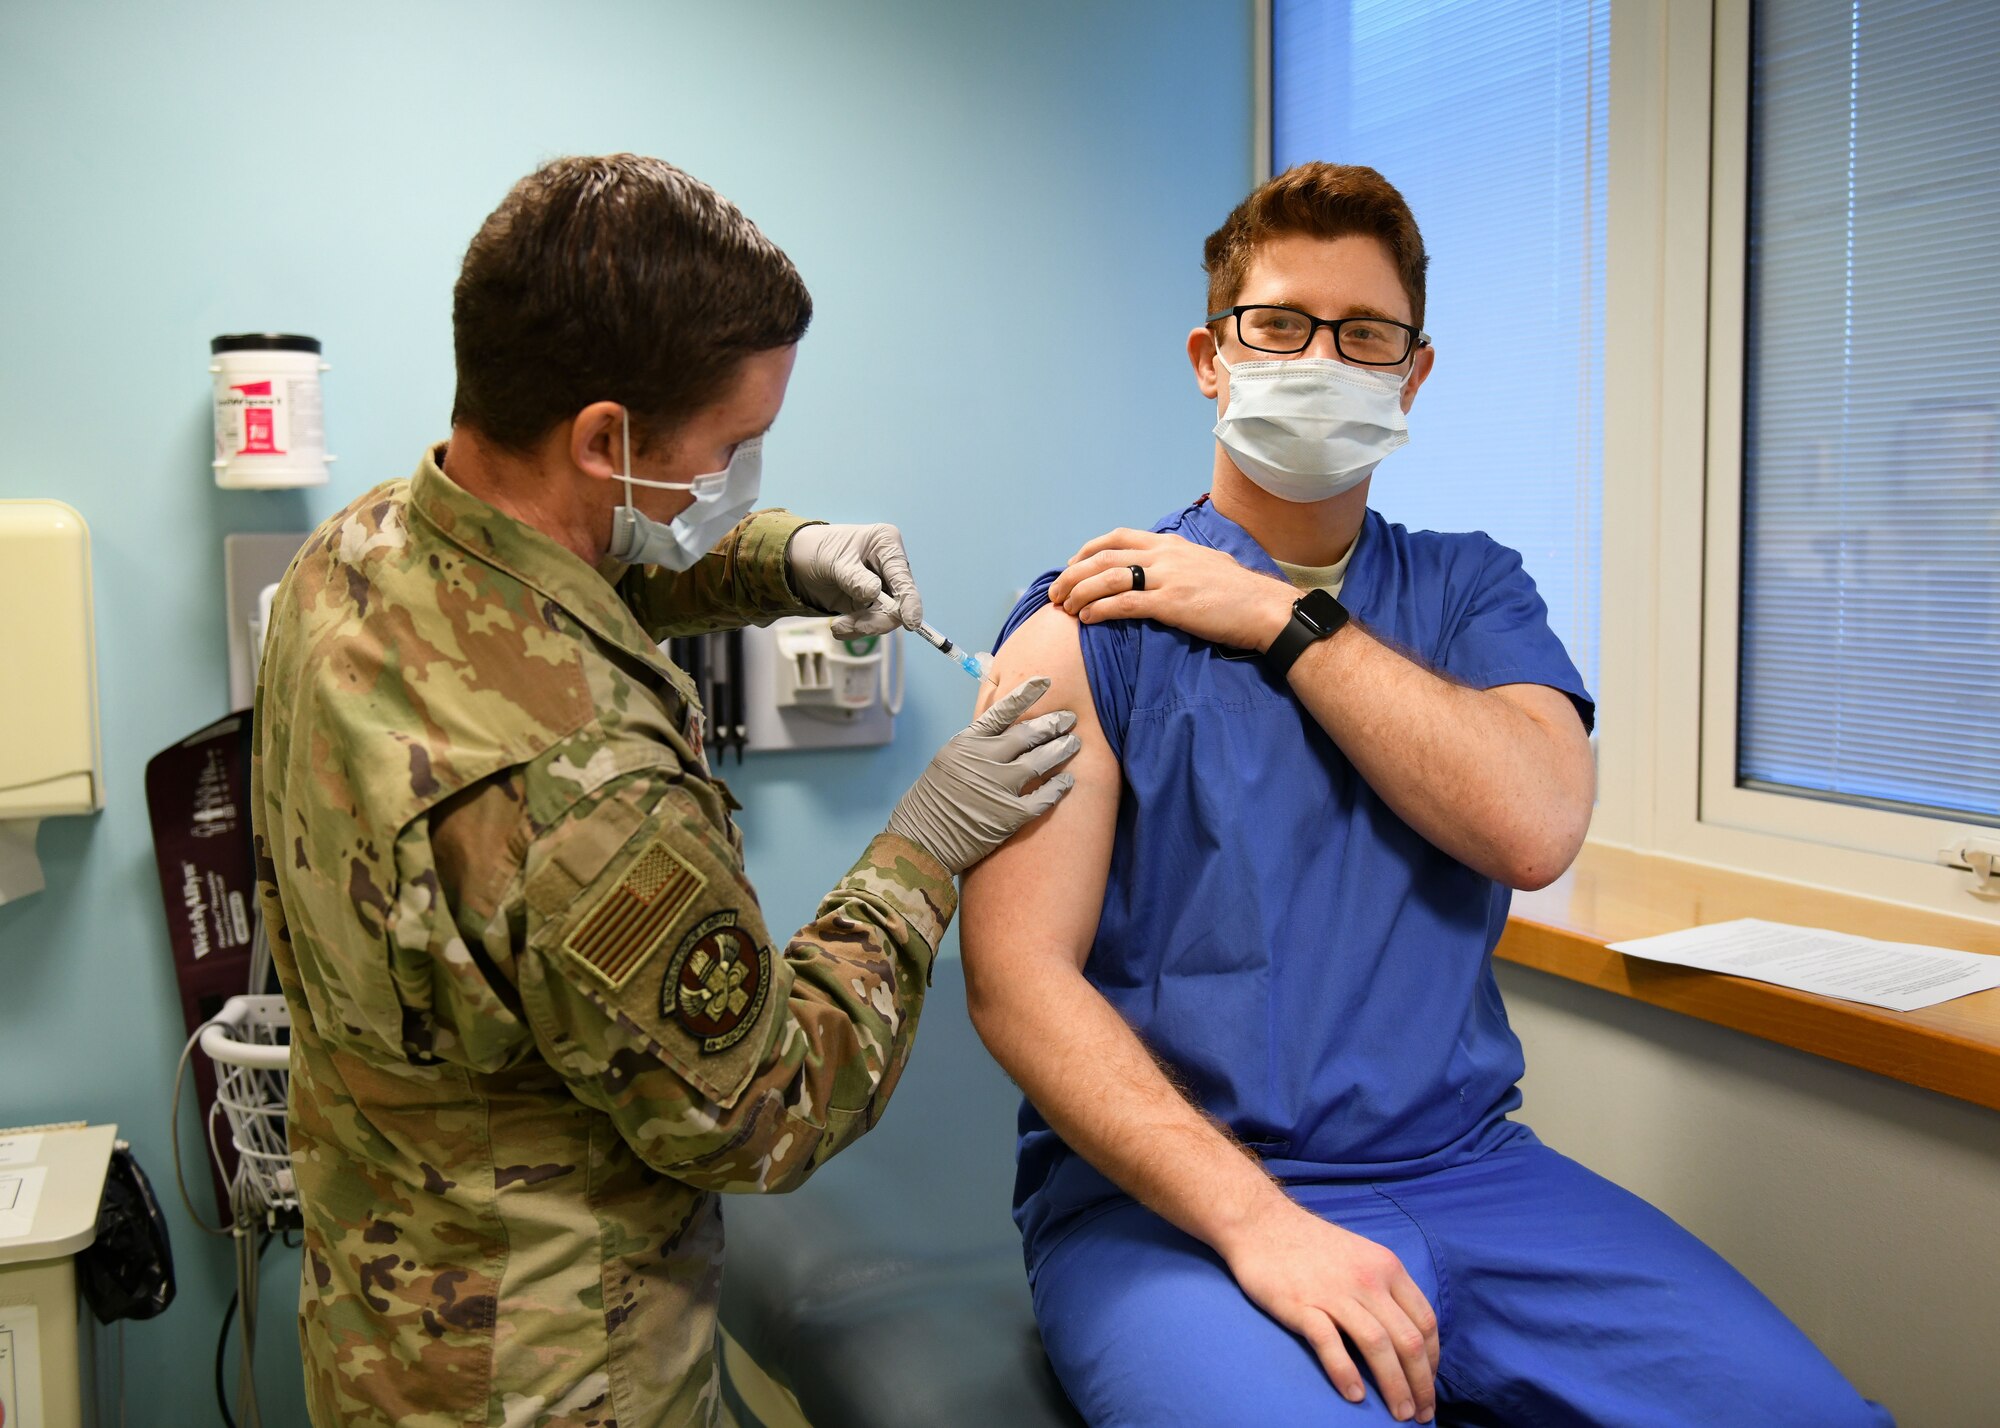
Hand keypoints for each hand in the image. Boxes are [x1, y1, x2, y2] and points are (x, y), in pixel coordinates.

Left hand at [787, 523, 920, 637]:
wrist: (798, 562)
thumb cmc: (819, 549)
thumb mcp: (834, 560)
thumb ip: (854, 578)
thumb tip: (873, 593)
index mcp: (887, 545)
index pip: (903, 577)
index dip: (910, 601)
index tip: (910, 622)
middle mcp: (889, 568)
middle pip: (899, 603)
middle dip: (877, 620)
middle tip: (855, 627)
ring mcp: (882, 588)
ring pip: (885, 617)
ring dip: (863, 627)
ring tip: (838, 627)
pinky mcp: (870, 605)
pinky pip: (871, 624)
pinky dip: (856, 630)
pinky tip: (839, 628)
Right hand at [887, 678, 1080, 874]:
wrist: (921, 841)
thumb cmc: (932, 801)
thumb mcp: (948, 760)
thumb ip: (976, 745)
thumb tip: (1005, 730)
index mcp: (966, 743)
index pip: (1001, 711)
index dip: (1026, 695)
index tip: (1045, 682)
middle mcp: (984, 760)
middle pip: (1027, 735)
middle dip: (1053, 724)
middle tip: (1069, 718)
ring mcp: (998, 787)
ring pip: (1040, 761)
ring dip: (1061, 750)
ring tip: (1074, 743)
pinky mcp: (1010, 815)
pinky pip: (1044, 797)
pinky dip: (1059, 787)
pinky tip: (1068, 781)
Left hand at [1048, 529, 1296, 650]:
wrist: (1265, 608)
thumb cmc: (1238, 593)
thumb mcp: (1204, 565)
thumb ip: (1177, 564)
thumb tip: (1159, 573)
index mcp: (1170, 544)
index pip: (1116, 538)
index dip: (1087, 552)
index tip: (1072, 567)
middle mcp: (1164, 555)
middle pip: (1103, 557)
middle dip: (1073, 574)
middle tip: (1057, 593)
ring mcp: (1167, 577)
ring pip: (1108, 578)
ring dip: (1080, 592)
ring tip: (1065, 608)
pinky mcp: (1171, 603)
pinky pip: (1125, 603)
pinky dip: (1100, 609)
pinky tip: (1087, 618)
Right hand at [1220, 1199, 1439, 1422]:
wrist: (1260, 1222)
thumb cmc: (1310, 1244)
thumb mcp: (1361, 1254)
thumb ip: (1384, 1288)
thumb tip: (1404, 1334)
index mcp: (1387, 1267)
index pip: (1425, 1322)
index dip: (1433, 1360)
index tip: (1428, 1384)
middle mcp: (1368, 1280)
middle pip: (1408, 1341)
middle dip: (1420, 1384)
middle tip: (1422, 1414)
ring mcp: (1334, 1292)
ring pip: (1378, 1346)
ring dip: (1394, 1386)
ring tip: (1399, 1414)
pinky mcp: (1302, 1305)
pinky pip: (1330, 1344)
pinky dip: (1345, 1373)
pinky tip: (1354, 1396)